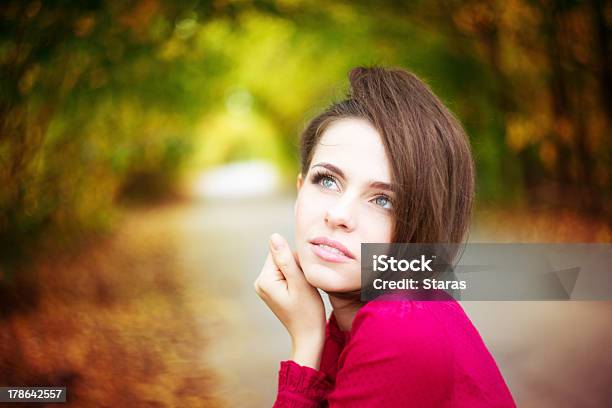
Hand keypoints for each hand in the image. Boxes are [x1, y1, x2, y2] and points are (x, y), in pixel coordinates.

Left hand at [254, 233, 325, 368]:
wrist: (308, 335)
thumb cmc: (307, 311)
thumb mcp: (299, 282)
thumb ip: (285, 258)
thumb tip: (274, 236)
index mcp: (264, 279)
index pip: (279, 252)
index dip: (296, 260)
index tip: (303, 276)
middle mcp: (260, 282)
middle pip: (280, 258)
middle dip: (295, 266)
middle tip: (304, 284)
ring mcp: (265, 287)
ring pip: (284, 265)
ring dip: (296, 272)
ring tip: (302, 289)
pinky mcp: (272, 290)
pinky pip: (284, 274)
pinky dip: (295, 278)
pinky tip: (300, 291)